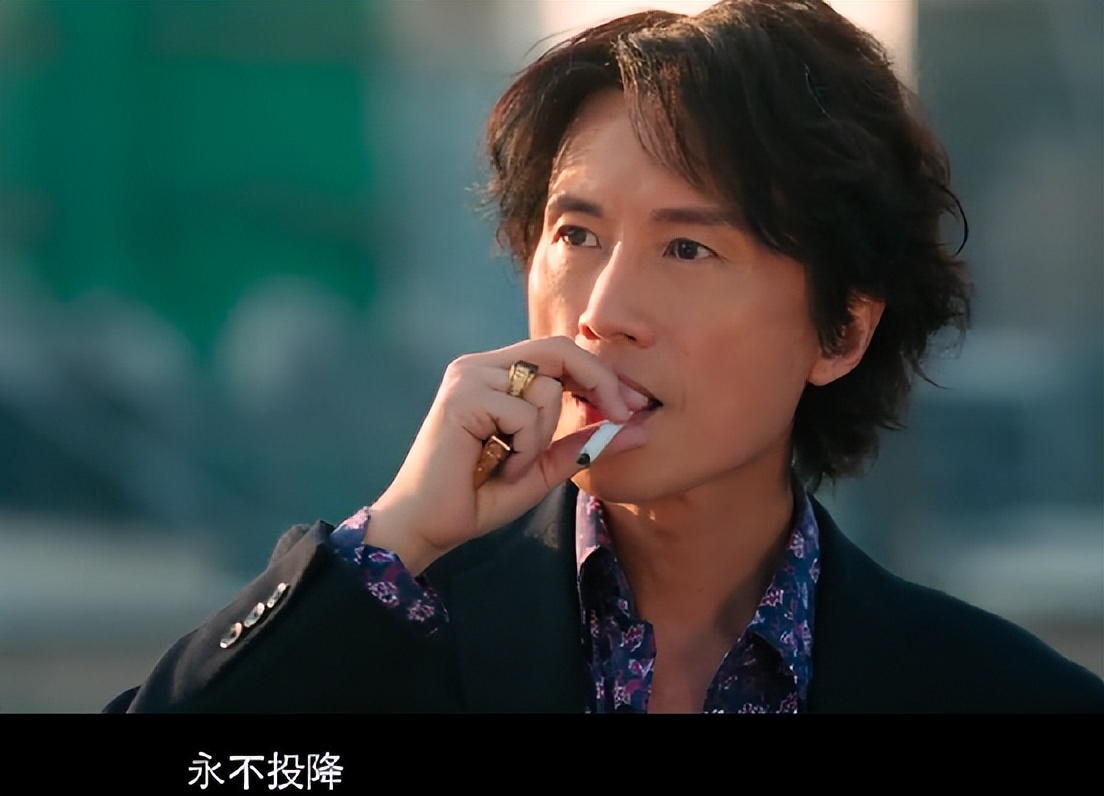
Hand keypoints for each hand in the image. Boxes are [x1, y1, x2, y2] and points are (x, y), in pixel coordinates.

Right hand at [365, 336, 648, 573]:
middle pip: (559, 349)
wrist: (427, 526)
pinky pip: (523, 414)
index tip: (632, 406)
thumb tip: (640, 430)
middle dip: (599, 382)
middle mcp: (481, 366)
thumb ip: (585, 444)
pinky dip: (523, 449)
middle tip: (621, 415)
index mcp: (497, 374)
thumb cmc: (479, 497)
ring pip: (545, 387)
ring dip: (541, 438)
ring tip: (511, 465)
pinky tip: (497, 468)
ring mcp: (468, 377)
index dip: (601, 374)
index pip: (560, 352)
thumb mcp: (544, 467)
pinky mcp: (461, 397)